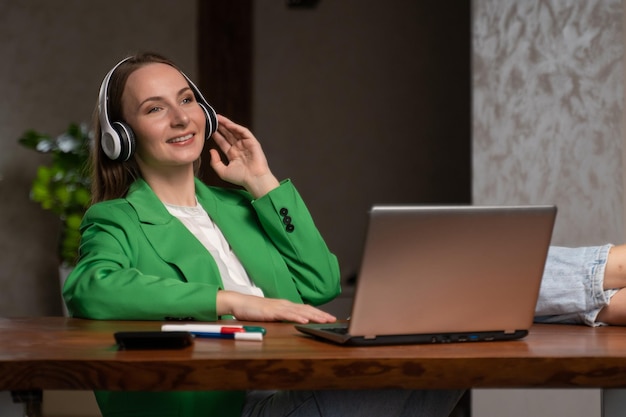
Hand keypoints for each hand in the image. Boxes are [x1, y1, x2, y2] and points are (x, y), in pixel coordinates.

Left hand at [209, 115, 279, 197]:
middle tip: (212, 119)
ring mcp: (246, 144)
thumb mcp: (223, 171)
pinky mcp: (252, 142)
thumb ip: (215, 162)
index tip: (208, 129)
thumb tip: (211, 151)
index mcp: (232, 154)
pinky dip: (236, 127)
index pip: (222, 142)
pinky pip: (244, 132)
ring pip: (235, 131)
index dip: (216, 135)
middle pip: (228, 134)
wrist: (254, 180)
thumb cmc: (241, 178)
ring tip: (218, 118)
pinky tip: (228, 124)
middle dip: (220, 127)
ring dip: (227, 124)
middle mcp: (239, 148)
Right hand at [217, 291, 336, 323]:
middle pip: (307, 309)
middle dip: (321, 315)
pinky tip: (305, 320)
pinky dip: (298, 316)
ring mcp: (279, 307)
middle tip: (333, 319)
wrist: (239, 303)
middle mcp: (285, 304)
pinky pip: (287, 314)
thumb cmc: (254, 309)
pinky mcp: (272, 311)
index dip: (319, 313)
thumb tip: (293, 322)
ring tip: (324, 320)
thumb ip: (282, 317)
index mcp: (286, 305)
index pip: (306, 308)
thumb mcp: (272, 314)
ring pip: (300, 311)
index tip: (329, 318)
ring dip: (314, 315)